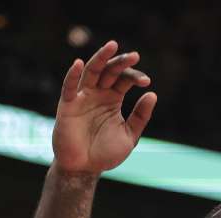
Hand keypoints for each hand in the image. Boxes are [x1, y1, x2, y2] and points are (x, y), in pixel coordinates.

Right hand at [53, 40, 156, 173]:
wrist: (85, 168)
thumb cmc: (105, 152)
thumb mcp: (130, 135)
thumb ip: (141, 116)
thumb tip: (153, 94)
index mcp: (112, 100)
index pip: (124, 80)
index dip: (135, 77)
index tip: (147, 82)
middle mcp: (97, 94)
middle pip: (109, 71)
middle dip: (121, 63)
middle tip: (135, 56)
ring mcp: (82, 98)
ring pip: (91, 72)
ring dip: (101, 58)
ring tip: (113, 46)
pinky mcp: (67, 106)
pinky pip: (68, 87)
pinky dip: (73, 75)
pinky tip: (80, 63)